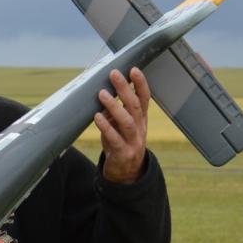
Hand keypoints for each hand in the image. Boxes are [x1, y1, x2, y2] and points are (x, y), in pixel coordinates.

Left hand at [94, 67, 149, 183]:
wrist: (126, 173)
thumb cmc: (121, 143)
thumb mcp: (121, 125)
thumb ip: (115, 110)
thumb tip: (104, 91)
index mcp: (141, 119)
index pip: (144, 98)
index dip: (141, 84)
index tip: (133, 69)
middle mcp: (140, 128)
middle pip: (135, 106)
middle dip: (125, 89)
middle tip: (114, 74)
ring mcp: (133, 142)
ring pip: (127, 122)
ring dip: (114, 106)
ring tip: (102, 93)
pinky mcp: (123, 153)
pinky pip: (115, 139)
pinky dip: (106, 127)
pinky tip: (97, 116)